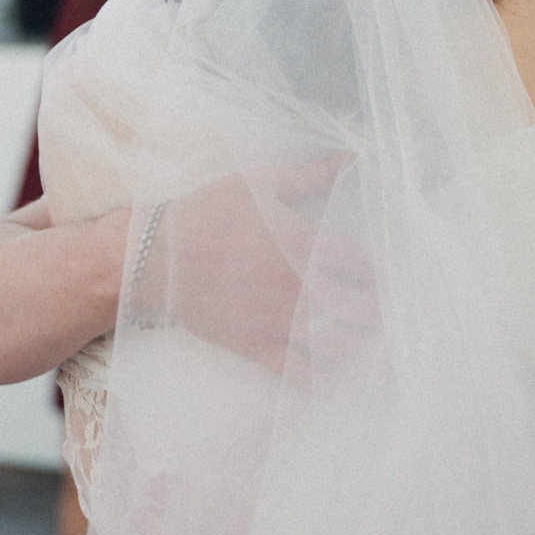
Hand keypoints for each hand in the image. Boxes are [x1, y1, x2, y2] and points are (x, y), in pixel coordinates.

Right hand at [141, 156, 377, 379]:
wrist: (152, 257)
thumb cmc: (208, 213)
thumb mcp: (261, 182)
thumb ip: (312, 174)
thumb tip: (353, 157)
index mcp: (304, 246)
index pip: (367, 268)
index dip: (381, 273)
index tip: (382, 273)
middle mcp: (297, 288)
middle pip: (362, 312)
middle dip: (377, 310)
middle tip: (377, 306)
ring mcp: (277, 322)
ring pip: (339, 347)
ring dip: (357, 343)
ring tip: (360, 335)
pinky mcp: (255, 347)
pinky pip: (301, 375)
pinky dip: (323, 376)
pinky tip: (331, 370)